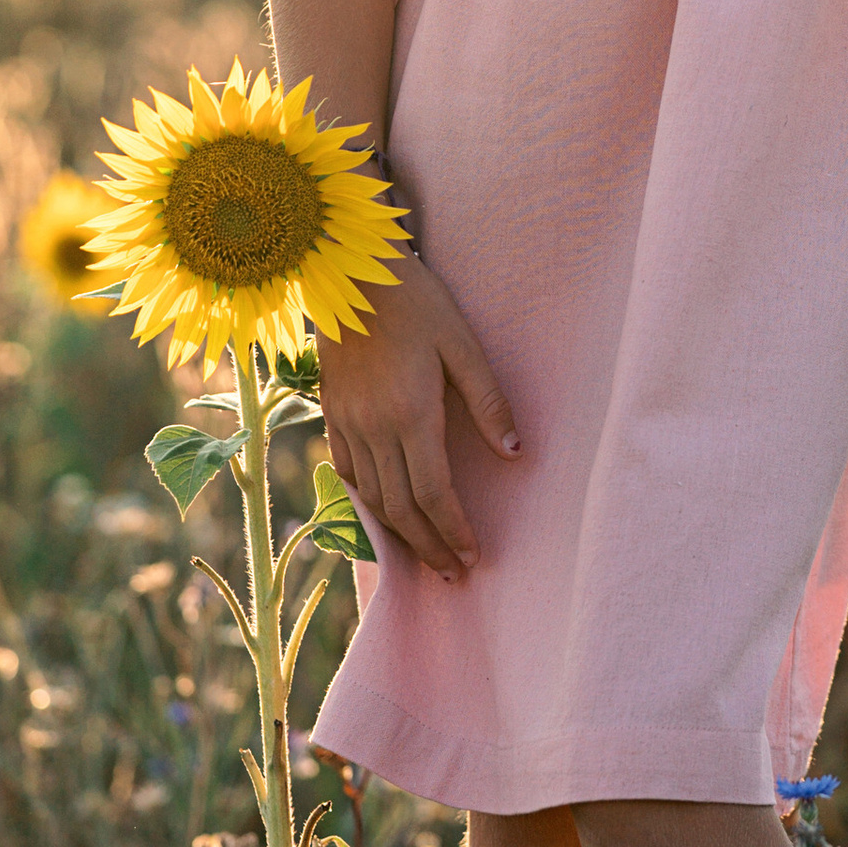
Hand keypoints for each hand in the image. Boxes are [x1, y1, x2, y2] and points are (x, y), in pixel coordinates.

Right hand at [316, 257, 519, 578]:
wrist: (349, 273)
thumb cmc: (417, 302)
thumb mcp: (463, 345)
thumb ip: (489, 402)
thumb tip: (516, 452)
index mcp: (410, 414)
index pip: (432, 493)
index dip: (453, 531)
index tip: (472, 557)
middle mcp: (374, 427)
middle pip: (401, 507)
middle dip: (429, 546)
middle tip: (453, 573)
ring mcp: (347, 422)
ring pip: (372, 496)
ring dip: (400, 532)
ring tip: (425, 554)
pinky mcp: (331, 412)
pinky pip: (347, 471)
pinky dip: (368, 500)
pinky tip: (385, 511)